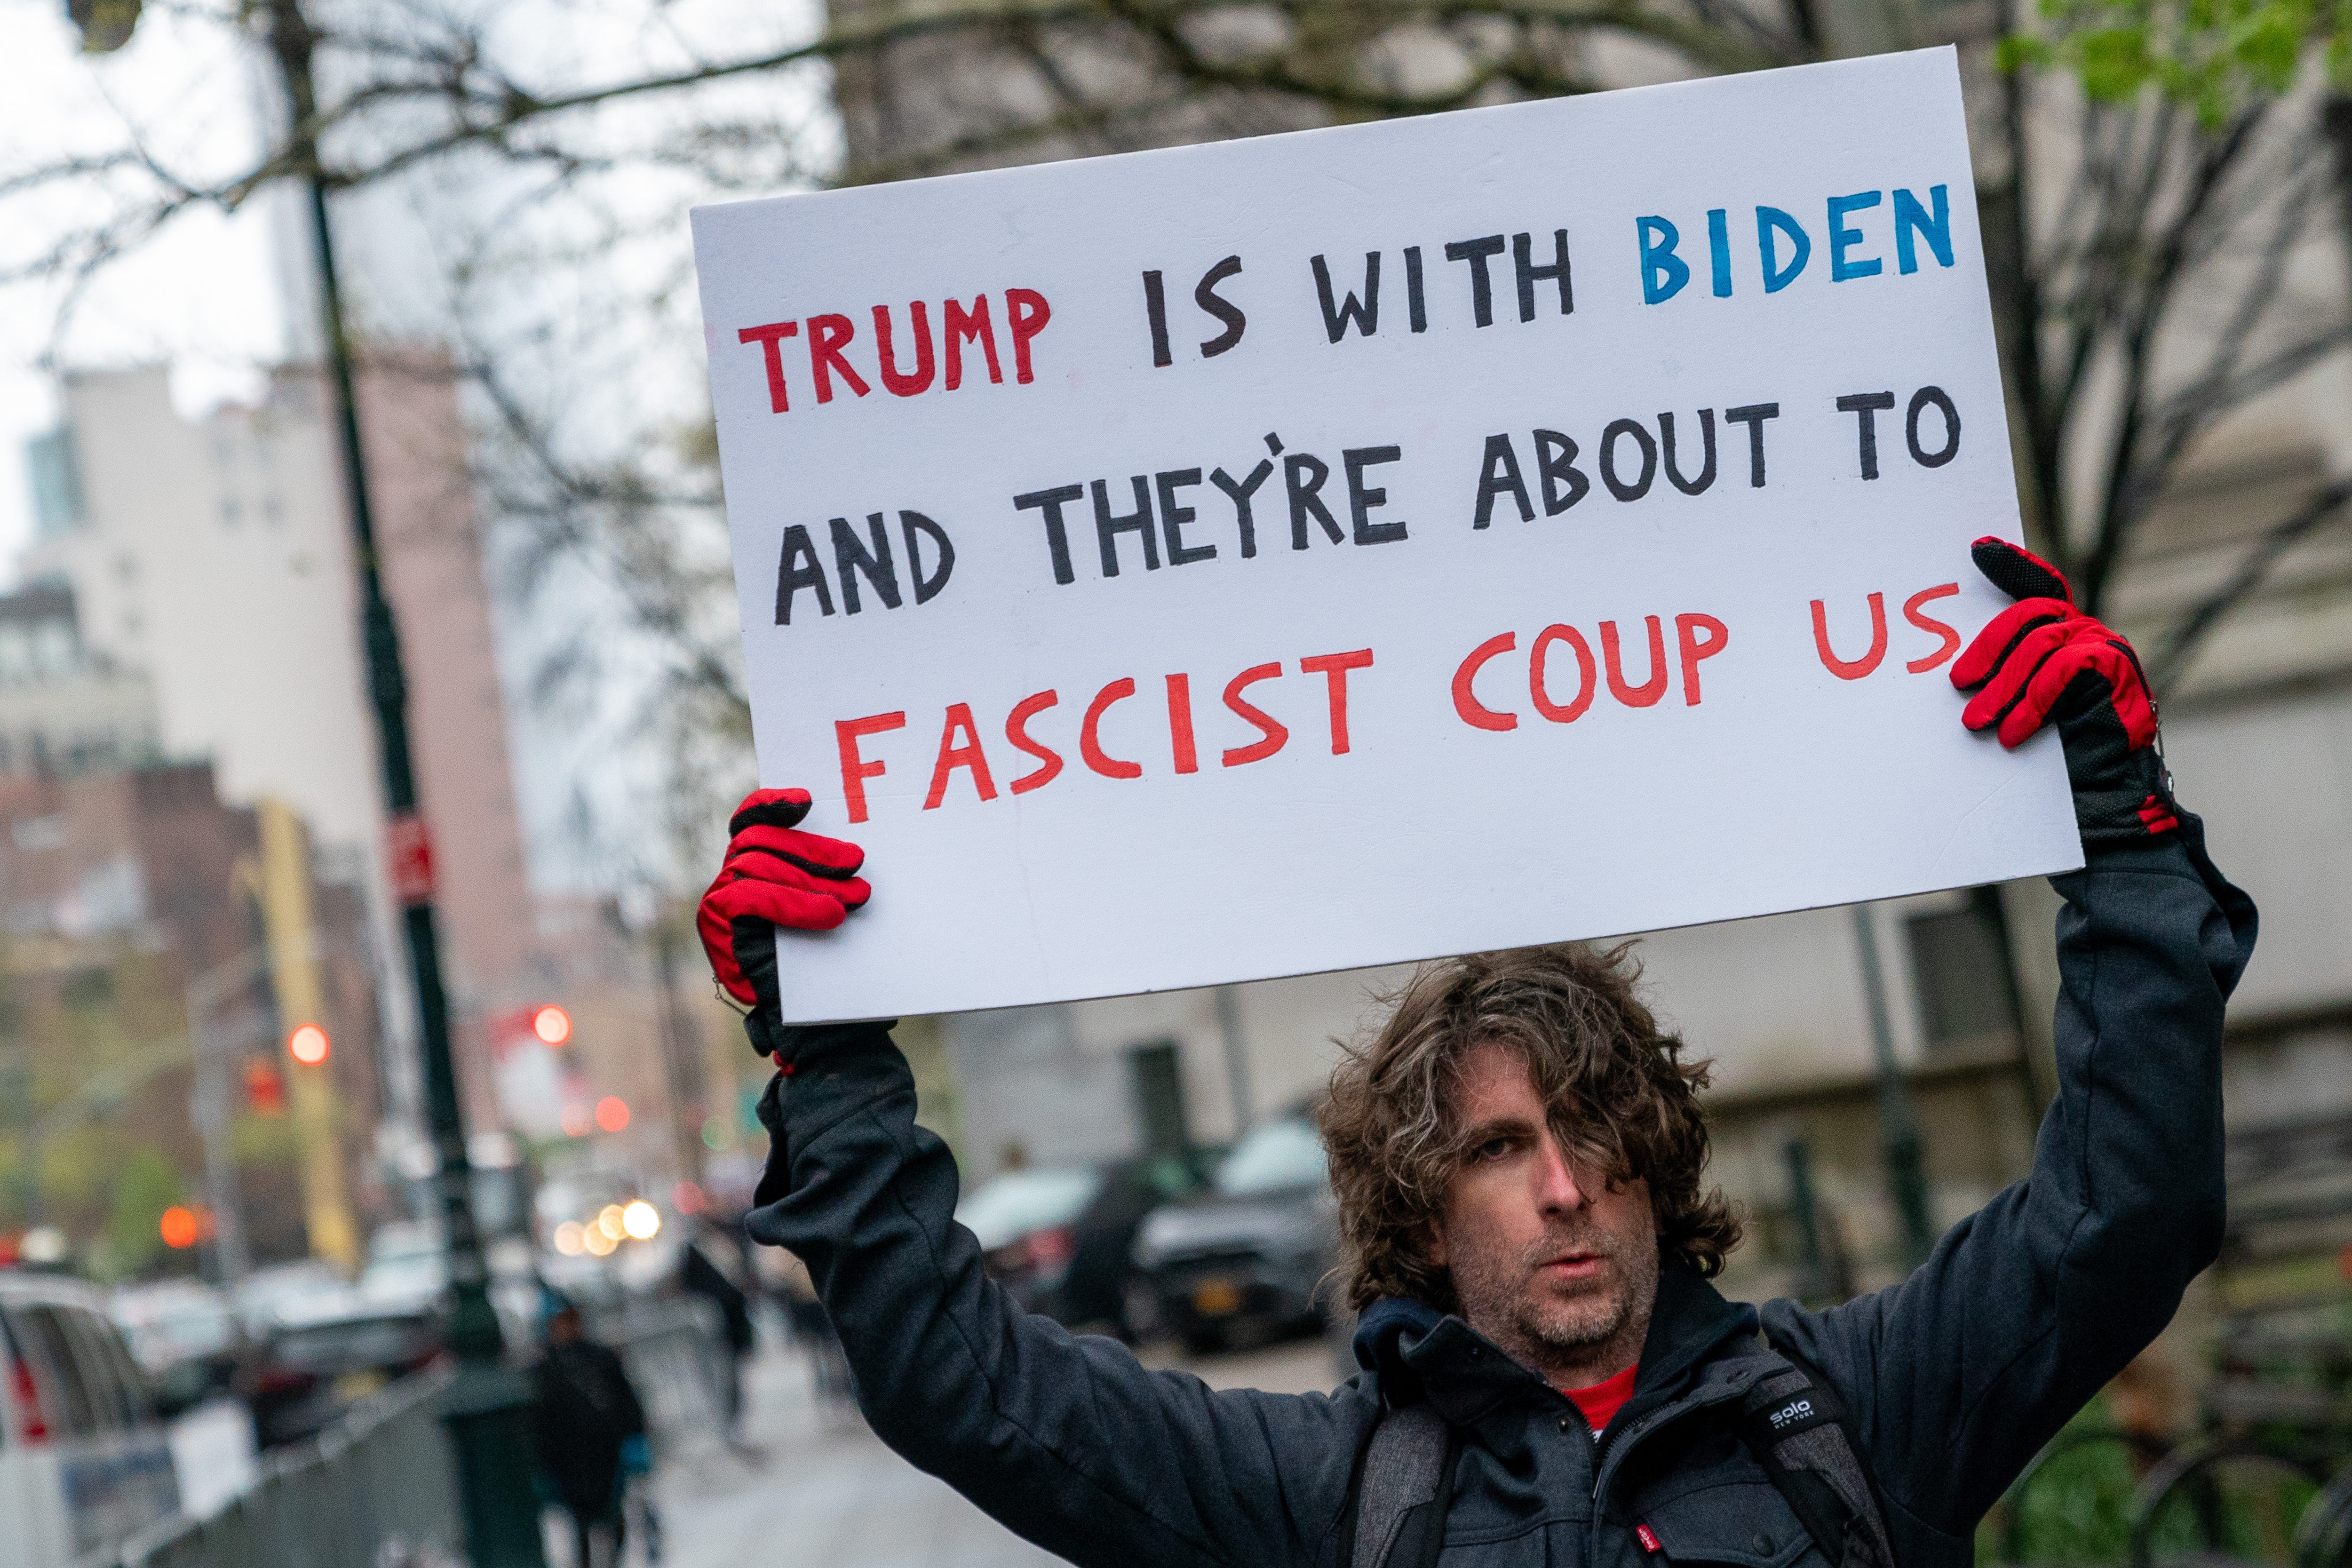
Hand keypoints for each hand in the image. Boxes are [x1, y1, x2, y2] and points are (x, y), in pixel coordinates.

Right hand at [697, 789, 869, 1051]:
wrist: (826, 1033)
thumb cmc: (834, 969)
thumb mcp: (834, 911)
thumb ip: (826, 877)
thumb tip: (851, 845)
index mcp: (754, 874)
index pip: (751, 825)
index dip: (771, 805)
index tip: (808, 800)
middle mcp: (730, 887)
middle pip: (759, 841)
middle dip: (812, 849)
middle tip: (857, 862)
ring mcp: (720, 909)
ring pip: (757, 866)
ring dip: (811, 879)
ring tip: (856, 896)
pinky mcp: (721, 931)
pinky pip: (749, 897)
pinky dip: (793, 902)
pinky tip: (829, 915)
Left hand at [1951, 537, 2177, 844]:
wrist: (2104, 804)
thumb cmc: (2056, 763)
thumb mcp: (2020, 712)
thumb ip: (2005, 680)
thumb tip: (1956, 674)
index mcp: (2064, 640)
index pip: (2038, 590)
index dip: (2012, 566)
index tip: (1977, 548)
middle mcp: (2089, 638)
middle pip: (2031, 615)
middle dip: (1988, 648)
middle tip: (1957, 684)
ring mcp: (2108, 652)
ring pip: (2043, 643)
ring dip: (2003, 685)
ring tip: (1977, 722)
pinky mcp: (2118, 673)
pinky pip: (2067, 666)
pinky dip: (2034, 699)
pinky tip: (2014, 732)